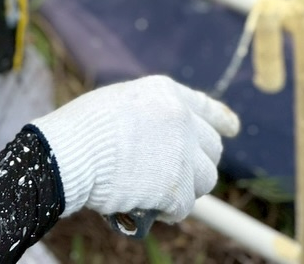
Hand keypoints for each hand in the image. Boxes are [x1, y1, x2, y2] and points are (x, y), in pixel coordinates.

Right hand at [30, 76, 239, 222]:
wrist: (70, 151)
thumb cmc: (83, 130)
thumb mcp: (122, 103)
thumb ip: (151, 116)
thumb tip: (166, 143)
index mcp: (166, 93)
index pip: (206, 107)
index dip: (221, 120)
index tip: (232, 128)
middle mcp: (182, 118)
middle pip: (212, 148)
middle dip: (197, 164)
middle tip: (176, 177)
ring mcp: (182, 151)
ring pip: (206, 179)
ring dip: (187, 190)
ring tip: (160, 194)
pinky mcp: (177, 184)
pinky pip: (185, 205)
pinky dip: (170, 211)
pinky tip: (152, 207)